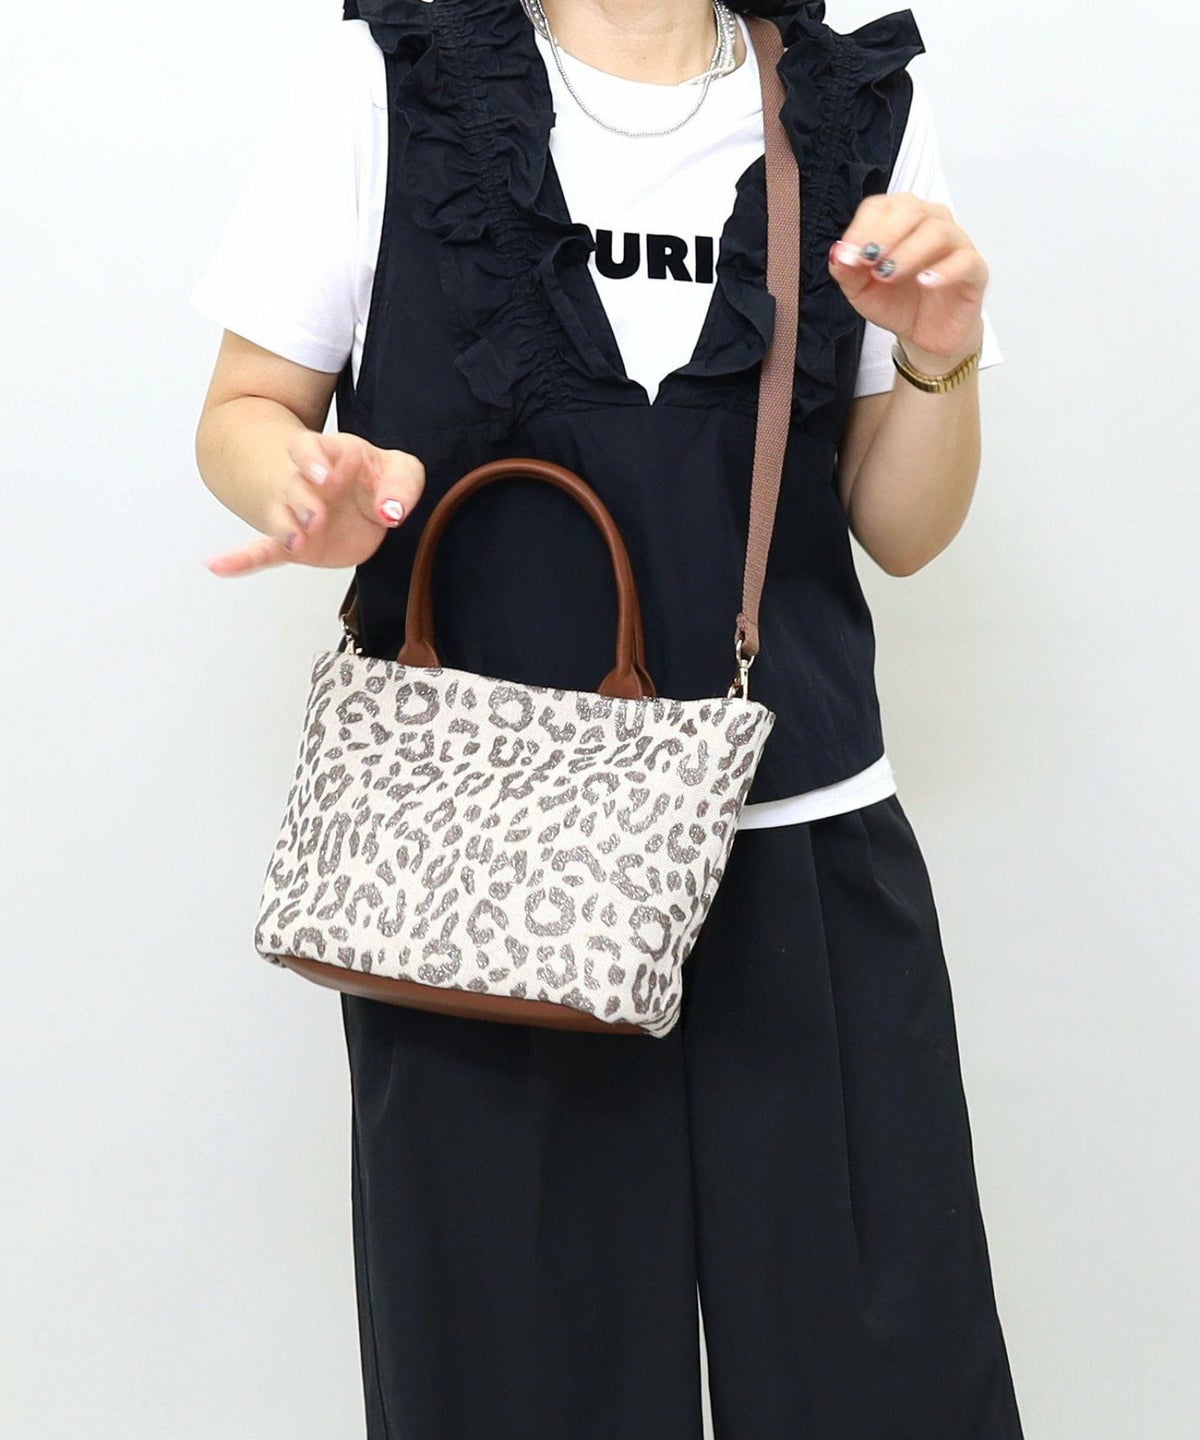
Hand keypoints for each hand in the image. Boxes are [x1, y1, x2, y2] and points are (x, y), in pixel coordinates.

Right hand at [205, 432, 425, 576]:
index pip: (313, 449)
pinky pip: (265, 550)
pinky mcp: (296, 544)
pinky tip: (217, 566)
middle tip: (318, 515)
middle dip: (303, 498)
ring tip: (296, 541)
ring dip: (286, 527)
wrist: (353, 493)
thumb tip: (391, 512)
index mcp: (331, 455)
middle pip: (294, 484)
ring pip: (281, 516)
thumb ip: (402, 486)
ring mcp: (298, 513)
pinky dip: (243, 559)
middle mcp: (308, 482)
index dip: (315, 459)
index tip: (325, 475)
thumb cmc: (374, 476)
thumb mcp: (399, 470)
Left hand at [828, 194, 987, 368]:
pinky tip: (925, 282)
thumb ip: (847, 271)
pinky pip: (965, 261)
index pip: (883, 206)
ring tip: (888, 274)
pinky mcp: (974, 270)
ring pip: (938, 232)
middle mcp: (931, 223)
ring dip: (909, 252)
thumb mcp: (861, 290)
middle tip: (868, 260)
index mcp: (902, 221)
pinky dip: (944, 270)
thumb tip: (838, 253)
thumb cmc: (897, 302)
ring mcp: (956, 244)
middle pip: (911, 210)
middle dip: (885, 234)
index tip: (850, 254)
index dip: (863, 227)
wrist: (925, 333)